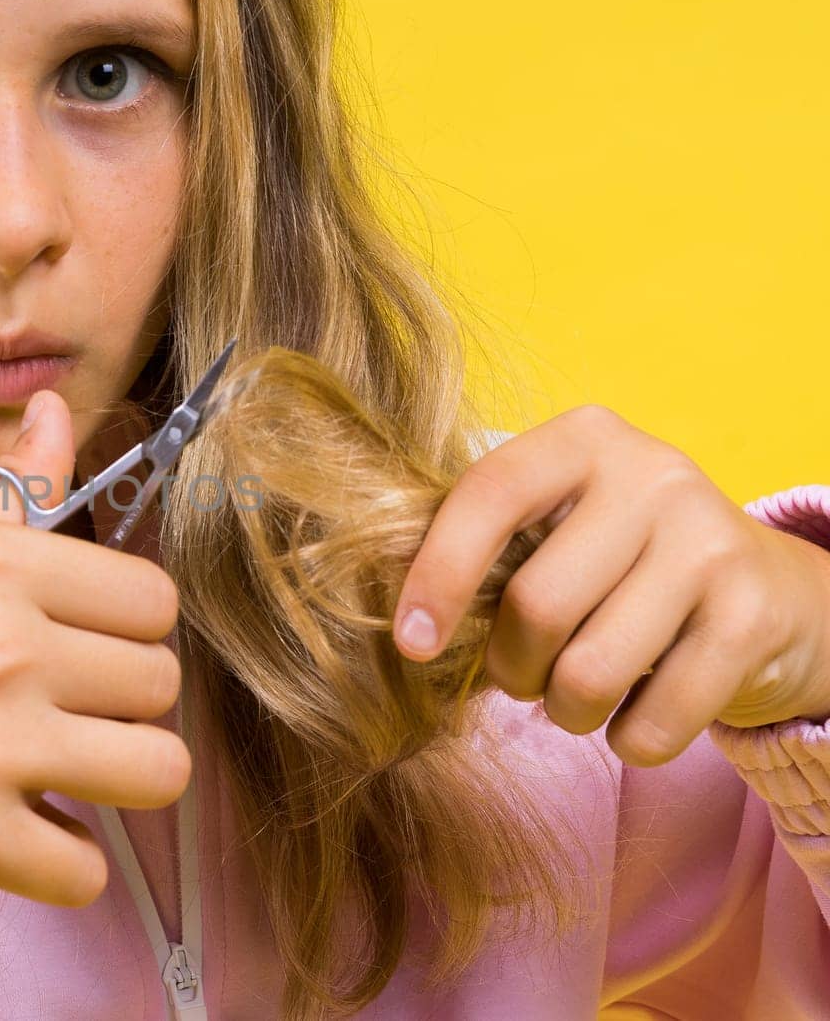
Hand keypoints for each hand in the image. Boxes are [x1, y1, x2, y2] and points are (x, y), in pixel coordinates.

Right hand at [0, 390, 187, 906]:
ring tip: (54, 777)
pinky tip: (11, 838)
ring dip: (115, 784)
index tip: (77, 652)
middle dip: (119, 707)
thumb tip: (54, 412)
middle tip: (53, 718)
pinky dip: (59, 867)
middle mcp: (0, 641)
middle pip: (161, 682)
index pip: (153, 599)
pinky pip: (86, 871)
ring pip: (158, 770)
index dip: (123, 631)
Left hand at [391, 405, 829, 767]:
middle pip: (536, 604)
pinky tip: (637, 714)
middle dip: (512, 667)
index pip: (490, 495)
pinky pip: (654, 721)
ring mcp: (710, 542)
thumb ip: (489, 548)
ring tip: (578, 695)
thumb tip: (406, 624)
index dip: (439, 574)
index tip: (412, 644)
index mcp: (584, 440)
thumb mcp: (559, 526)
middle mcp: (653, 475)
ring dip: (566, 710)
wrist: (774, 591)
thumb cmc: (623, 564)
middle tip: (524, 676)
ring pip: (589, 672)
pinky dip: (629, 740)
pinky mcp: (752, 615)